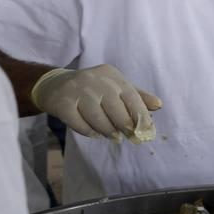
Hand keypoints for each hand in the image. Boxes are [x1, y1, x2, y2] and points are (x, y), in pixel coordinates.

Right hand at [31, 64, 160, 141]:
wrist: (55, 85)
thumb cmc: (93, 88)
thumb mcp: (115, 87)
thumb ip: (137, 96)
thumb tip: (158, 105)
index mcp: (112, 76)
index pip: (132, 98)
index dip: (141, 117)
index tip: (146, 133)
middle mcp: (95, 80)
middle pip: (116, 111)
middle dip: (125, 128)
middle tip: (129, 137)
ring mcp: (77, 91)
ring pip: (98, 120)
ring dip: (108, 132)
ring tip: (113, 136)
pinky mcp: (62, 103)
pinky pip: (80, 125)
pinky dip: (90, 132)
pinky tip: (94, 133)